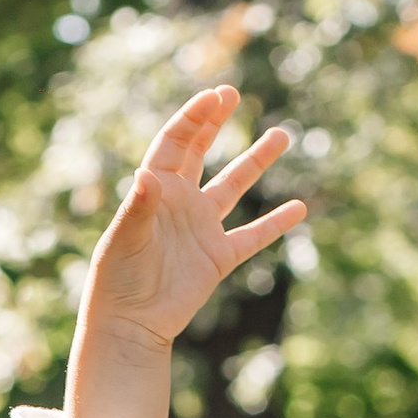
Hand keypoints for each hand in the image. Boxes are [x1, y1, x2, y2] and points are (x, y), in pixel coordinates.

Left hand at [80, 86, 305, 355]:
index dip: (194, 118)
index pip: (176, 143)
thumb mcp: (125, 239)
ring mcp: (201, 229)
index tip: (215, 96)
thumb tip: (145, 175)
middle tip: (233, 93)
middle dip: (215, 122)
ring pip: (235, 186)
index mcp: (156, 191)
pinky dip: (275, 223)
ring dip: (256, 160)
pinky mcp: (218, 258)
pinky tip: (299, 207)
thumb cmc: (118, 279)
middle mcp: (180, 203)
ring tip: (281, 135)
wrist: (130, 324)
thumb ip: (138, 207)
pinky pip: (252, 235)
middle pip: (200, 151)